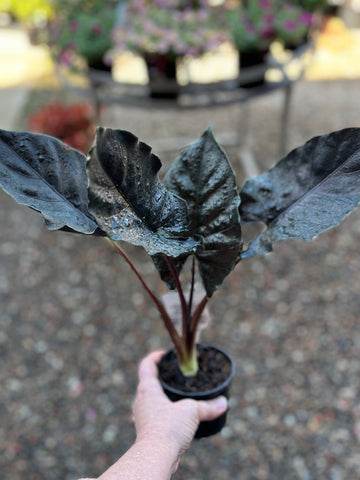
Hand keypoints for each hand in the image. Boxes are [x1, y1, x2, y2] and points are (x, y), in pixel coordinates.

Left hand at [132, 351, 227, 470]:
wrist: (156, 456)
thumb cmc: (167, 428)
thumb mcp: (191, 411)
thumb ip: (207, 406)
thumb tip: (223, 403)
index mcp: (147, 390)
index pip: (146, 365)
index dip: (155, 357)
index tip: (164, 354)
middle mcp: (142, 401)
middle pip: (148, 383)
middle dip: (161, 377)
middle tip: (175, 374)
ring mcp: (143, 417)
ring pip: (152, 401)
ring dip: (163, 397)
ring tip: (178, 395)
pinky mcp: (148, 431)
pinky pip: (156, 416)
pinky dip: (166, 413)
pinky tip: (178, 417)